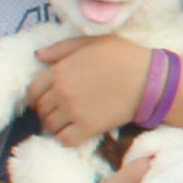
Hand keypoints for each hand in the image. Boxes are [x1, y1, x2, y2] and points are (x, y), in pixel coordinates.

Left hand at [23, 32, 180, 151]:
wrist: (150, 80)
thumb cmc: (123, 56)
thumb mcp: (92, 42)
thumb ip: (62, 48)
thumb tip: (38, 56)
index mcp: (60, 71)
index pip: (33, 90)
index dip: (36, 96)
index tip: (45, 98)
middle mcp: (62, 93)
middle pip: (40, 108)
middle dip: (45, 110)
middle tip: (56, 110)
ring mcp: (74, 112)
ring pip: (50, 125)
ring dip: (54, 125)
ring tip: (64, 121)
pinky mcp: (88, 128)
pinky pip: (64, 139)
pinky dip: (64, 138)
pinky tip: (73, 132)